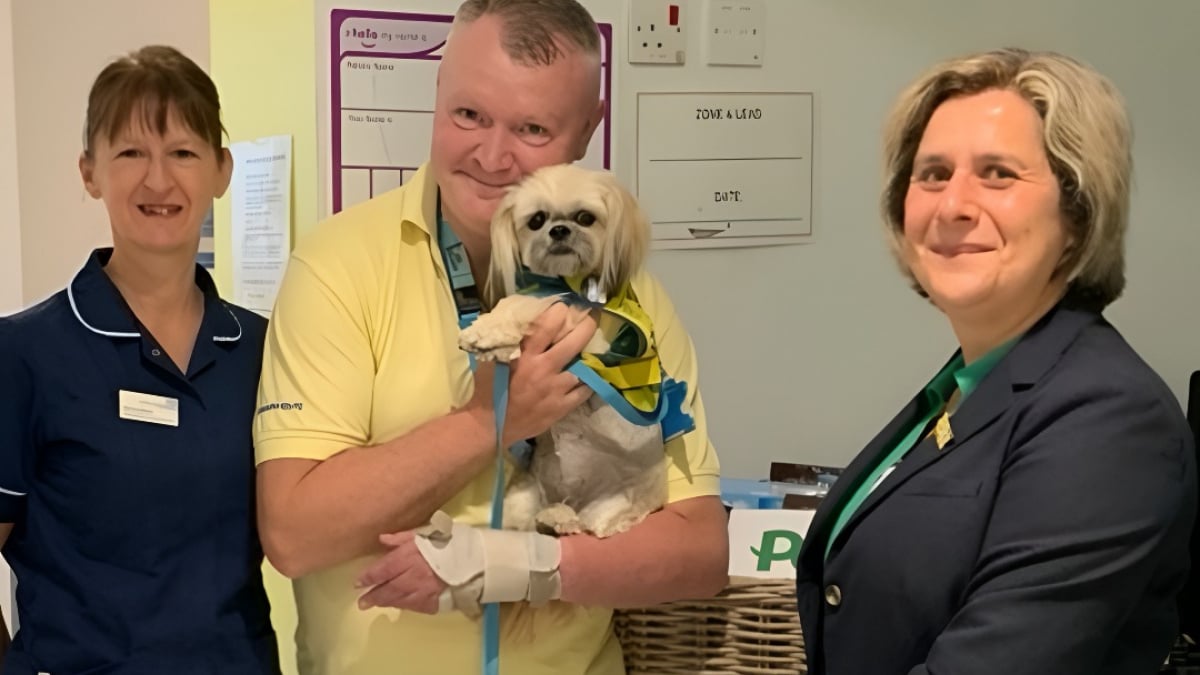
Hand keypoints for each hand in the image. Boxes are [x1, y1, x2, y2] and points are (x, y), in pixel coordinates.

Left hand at [355, 530, 446, 613]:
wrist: (476, 560)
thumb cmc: (451, 542)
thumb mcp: (426, 532)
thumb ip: (403, 537)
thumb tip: (382, 539)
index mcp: (409, 556)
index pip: (383, 569)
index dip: (369, 576)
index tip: (358, 582)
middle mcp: (412, 576)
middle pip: (388, 588)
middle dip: (373, 595)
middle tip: (362, 602)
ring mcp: (422, 591)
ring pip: (399, 600)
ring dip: (386, 602)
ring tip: (375, 604)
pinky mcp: (433, 602)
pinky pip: (414, 607)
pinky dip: (404, 606)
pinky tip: (398, 606)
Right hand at [468, 302, 596, 445]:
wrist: (489, 425)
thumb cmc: (487, 390)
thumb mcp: (492, 360)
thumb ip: (508, 343)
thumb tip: (518, 323)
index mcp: (524, 355)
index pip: (546, 326)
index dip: (559, 313)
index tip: (565, 306)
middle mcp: (543, 368)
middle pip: (573, 343)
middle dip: (586, 327)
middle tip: (592, 318)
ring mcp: (555, 389)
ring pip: (582, 368)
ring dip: (589, 358)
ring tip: (594, 350)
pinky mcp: (561, 407)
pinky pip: (583, 392)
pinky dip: (588, 383)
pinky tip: (589, 377)